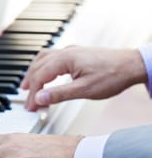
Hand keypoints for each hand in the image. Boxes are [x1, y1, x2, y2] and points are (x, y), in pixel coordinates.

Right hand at [21, 46, 146, 110]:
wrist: (131, 65)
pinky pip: (52, 59)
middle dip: (30, 85)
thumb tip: (40, 98)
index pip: (40, 77)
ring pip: (43, 60)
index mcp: (65, 59)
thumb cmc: (112, 75)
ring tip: (26, 86)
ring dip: (33, 74)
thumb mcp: (84, 89)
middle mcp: (65, 52)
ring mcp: (70, 52)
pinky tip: (44, 74)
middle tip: (27, 101)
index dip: (33, 93)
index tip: (30, 106)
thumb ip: (59, 94)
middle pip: (38, 68)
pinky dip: (43, 68)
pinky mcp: (76, 55)